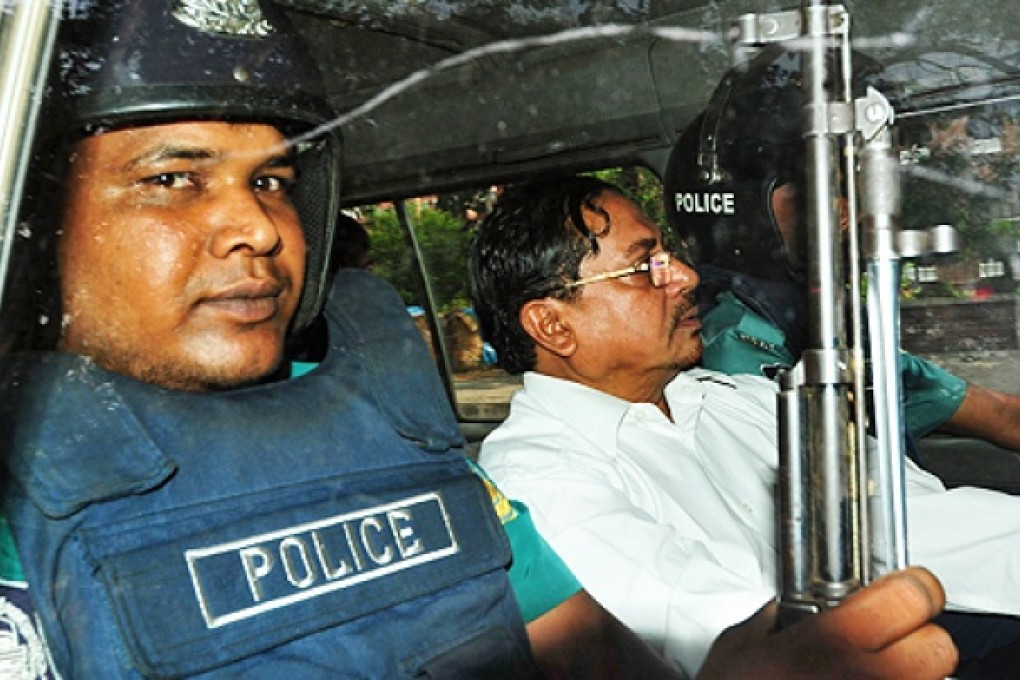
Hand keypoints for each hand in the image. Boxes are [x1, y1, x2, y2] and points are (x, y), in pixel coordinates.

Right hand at [699, 567, 957, 678]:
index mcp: (834, 642)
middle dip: (917, 636)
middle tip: (890, 634)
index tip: (903, 588)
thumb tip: (782, 613)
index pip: (913, 596)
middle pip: (939, 646)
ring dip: (905, 674)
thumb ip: (771, 621)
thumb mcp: (738, 647)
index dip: (911, 587)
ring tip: (866, 671)